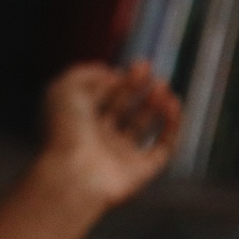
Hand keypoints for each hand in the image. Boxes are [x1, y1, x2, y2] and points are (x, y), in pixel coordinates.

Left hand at [32, 60, 181, 211]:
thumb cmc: (65, 130)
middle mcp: (99, 139)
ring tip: (163, 87)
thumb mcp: (66, 88)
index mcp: (79, 121)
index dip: (121, 79)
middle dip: (138, 87)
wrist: (73, 173)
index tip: (138, 65)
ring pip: (144, 126)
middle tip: (151, 71)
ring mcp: (120, 156)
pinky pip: (163, 148)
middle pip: (124, 109)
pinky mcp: (141, 172)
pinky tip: (173, 104)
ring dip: (157, 104)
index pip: (104, 95)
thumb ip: (87, 72)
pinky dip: (172, 126)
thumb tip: (111, 73)